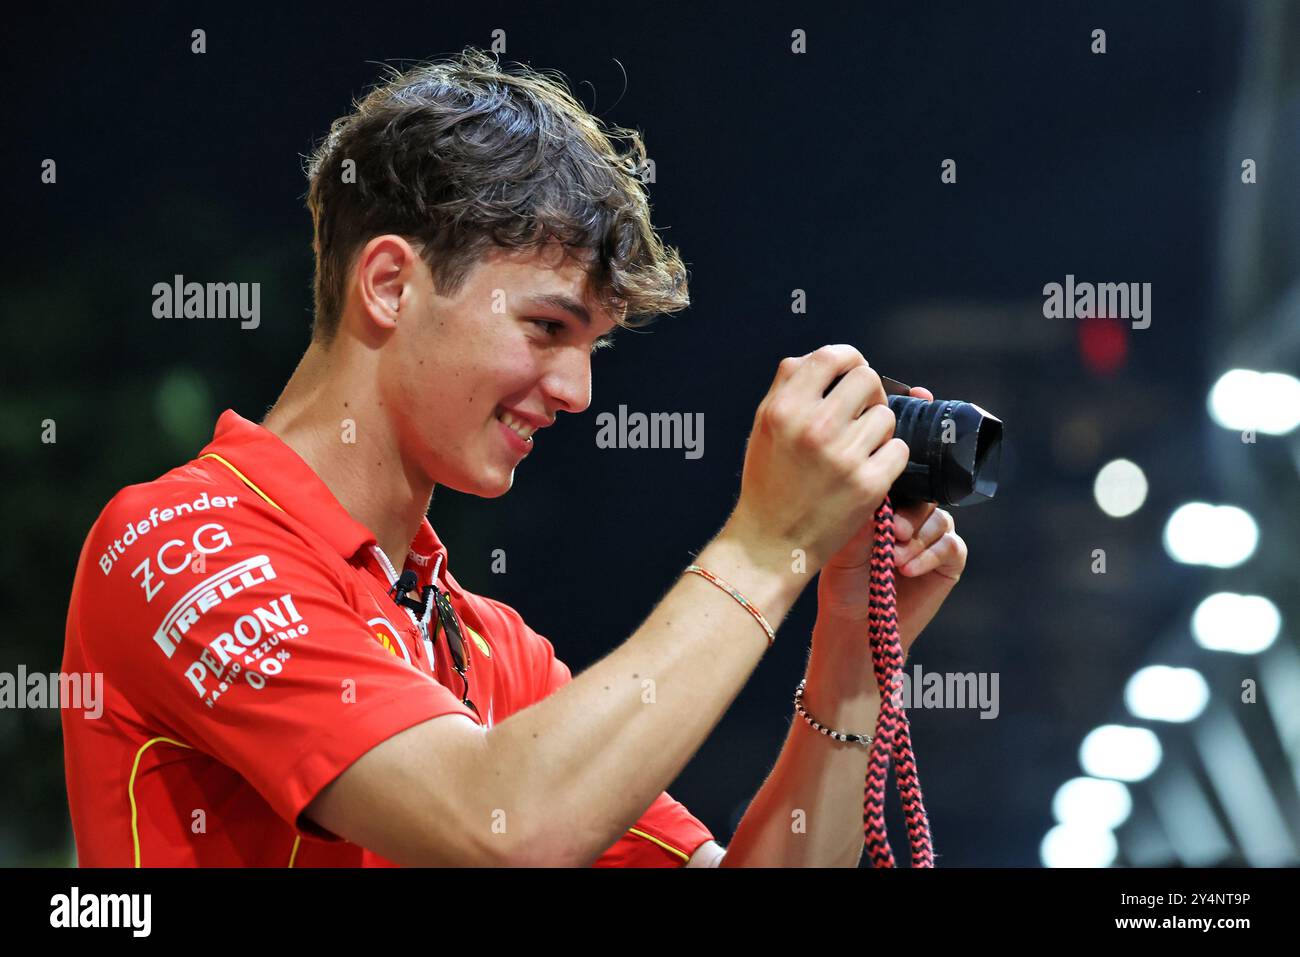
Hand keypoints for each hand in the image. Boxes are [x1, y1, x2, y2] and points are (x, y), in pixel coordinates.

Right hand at [725, 345, 908, 576]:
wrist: (771, 544)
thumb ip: (788, 386)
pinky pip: (898, 449)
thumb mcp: (763, 426)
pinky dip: (888, 457)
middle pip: (867, 380)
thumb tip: (823, 359)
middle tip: (860, 412)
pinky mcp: (868, 485)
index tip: (852, 371)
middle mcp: (814, 428)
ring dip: (878, 429)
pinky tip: (869, 468)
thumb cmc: (768, 482)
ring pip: (886, 416)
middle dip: (868, 393)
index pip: (832, 357)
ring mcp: (843, 457)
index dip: (849, 359)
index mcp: (785, 409)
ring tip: (859, 448)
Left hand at [814, 385, 966, 654]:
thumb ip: (861, 512)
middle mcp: (911, 510)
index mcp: (884, 498)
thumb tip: (874, 482)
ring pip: (938, 518)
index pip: (900, 473)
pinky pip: (951, 544)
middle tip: (891, 530)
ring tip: (893, 558)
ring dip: (916, 538)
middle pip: (925, 492)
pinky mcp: (950, 559)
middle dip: (908, 511)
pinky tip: (907, 568)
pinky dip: (929, 555)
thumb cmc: (841, 580)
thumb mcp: (844, 541)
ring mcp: (932, 533)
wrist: (855, 623)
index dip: (899, 469)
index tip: (891, 471)